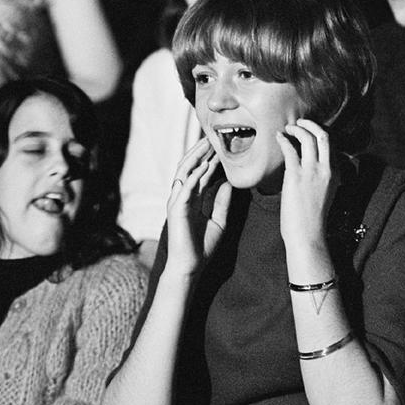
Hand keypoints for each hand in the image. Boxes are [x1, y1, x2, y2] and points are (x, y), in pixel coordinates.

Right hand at [164, 138, 230, 276]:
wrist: (190, 268)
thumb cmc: (201, 248)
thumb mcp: (218, 221)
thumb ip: (221, 202)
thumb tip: (228, 183)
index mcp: (190, 200)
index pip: (199, 173)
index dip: (209, 159)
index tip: (221, 146)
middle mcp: (181, 197)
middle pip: (190, 167)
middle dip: (200, 151)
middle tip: (213, 137)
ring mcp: (176, 202)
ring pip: (185, 172)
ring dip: (196, 157)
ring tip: (208, 144)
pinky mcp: (176, 209)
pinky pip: (185, 188)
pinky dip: (195, 176)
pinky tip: (205, 166)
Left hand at [276, 119, 333, 257]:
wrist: (307, 235)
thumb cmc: (312, 219)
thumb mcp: (324, 195)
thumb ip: (321, 179)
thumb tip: (309, 170)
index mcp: (335, 174)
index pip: (331, 146)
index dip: (319, 135)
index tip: (308, 132)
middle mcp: (326, 169)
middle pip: (324, 136)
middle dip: (311, 124)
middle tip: (300, 122)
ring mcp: (312, 171)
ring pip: (308, 138)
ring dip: (297, 129)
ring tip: (288, 128)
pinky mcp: (296, 175)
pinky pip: (290, 149)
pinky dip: (283, 139)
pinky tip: (278, 137)